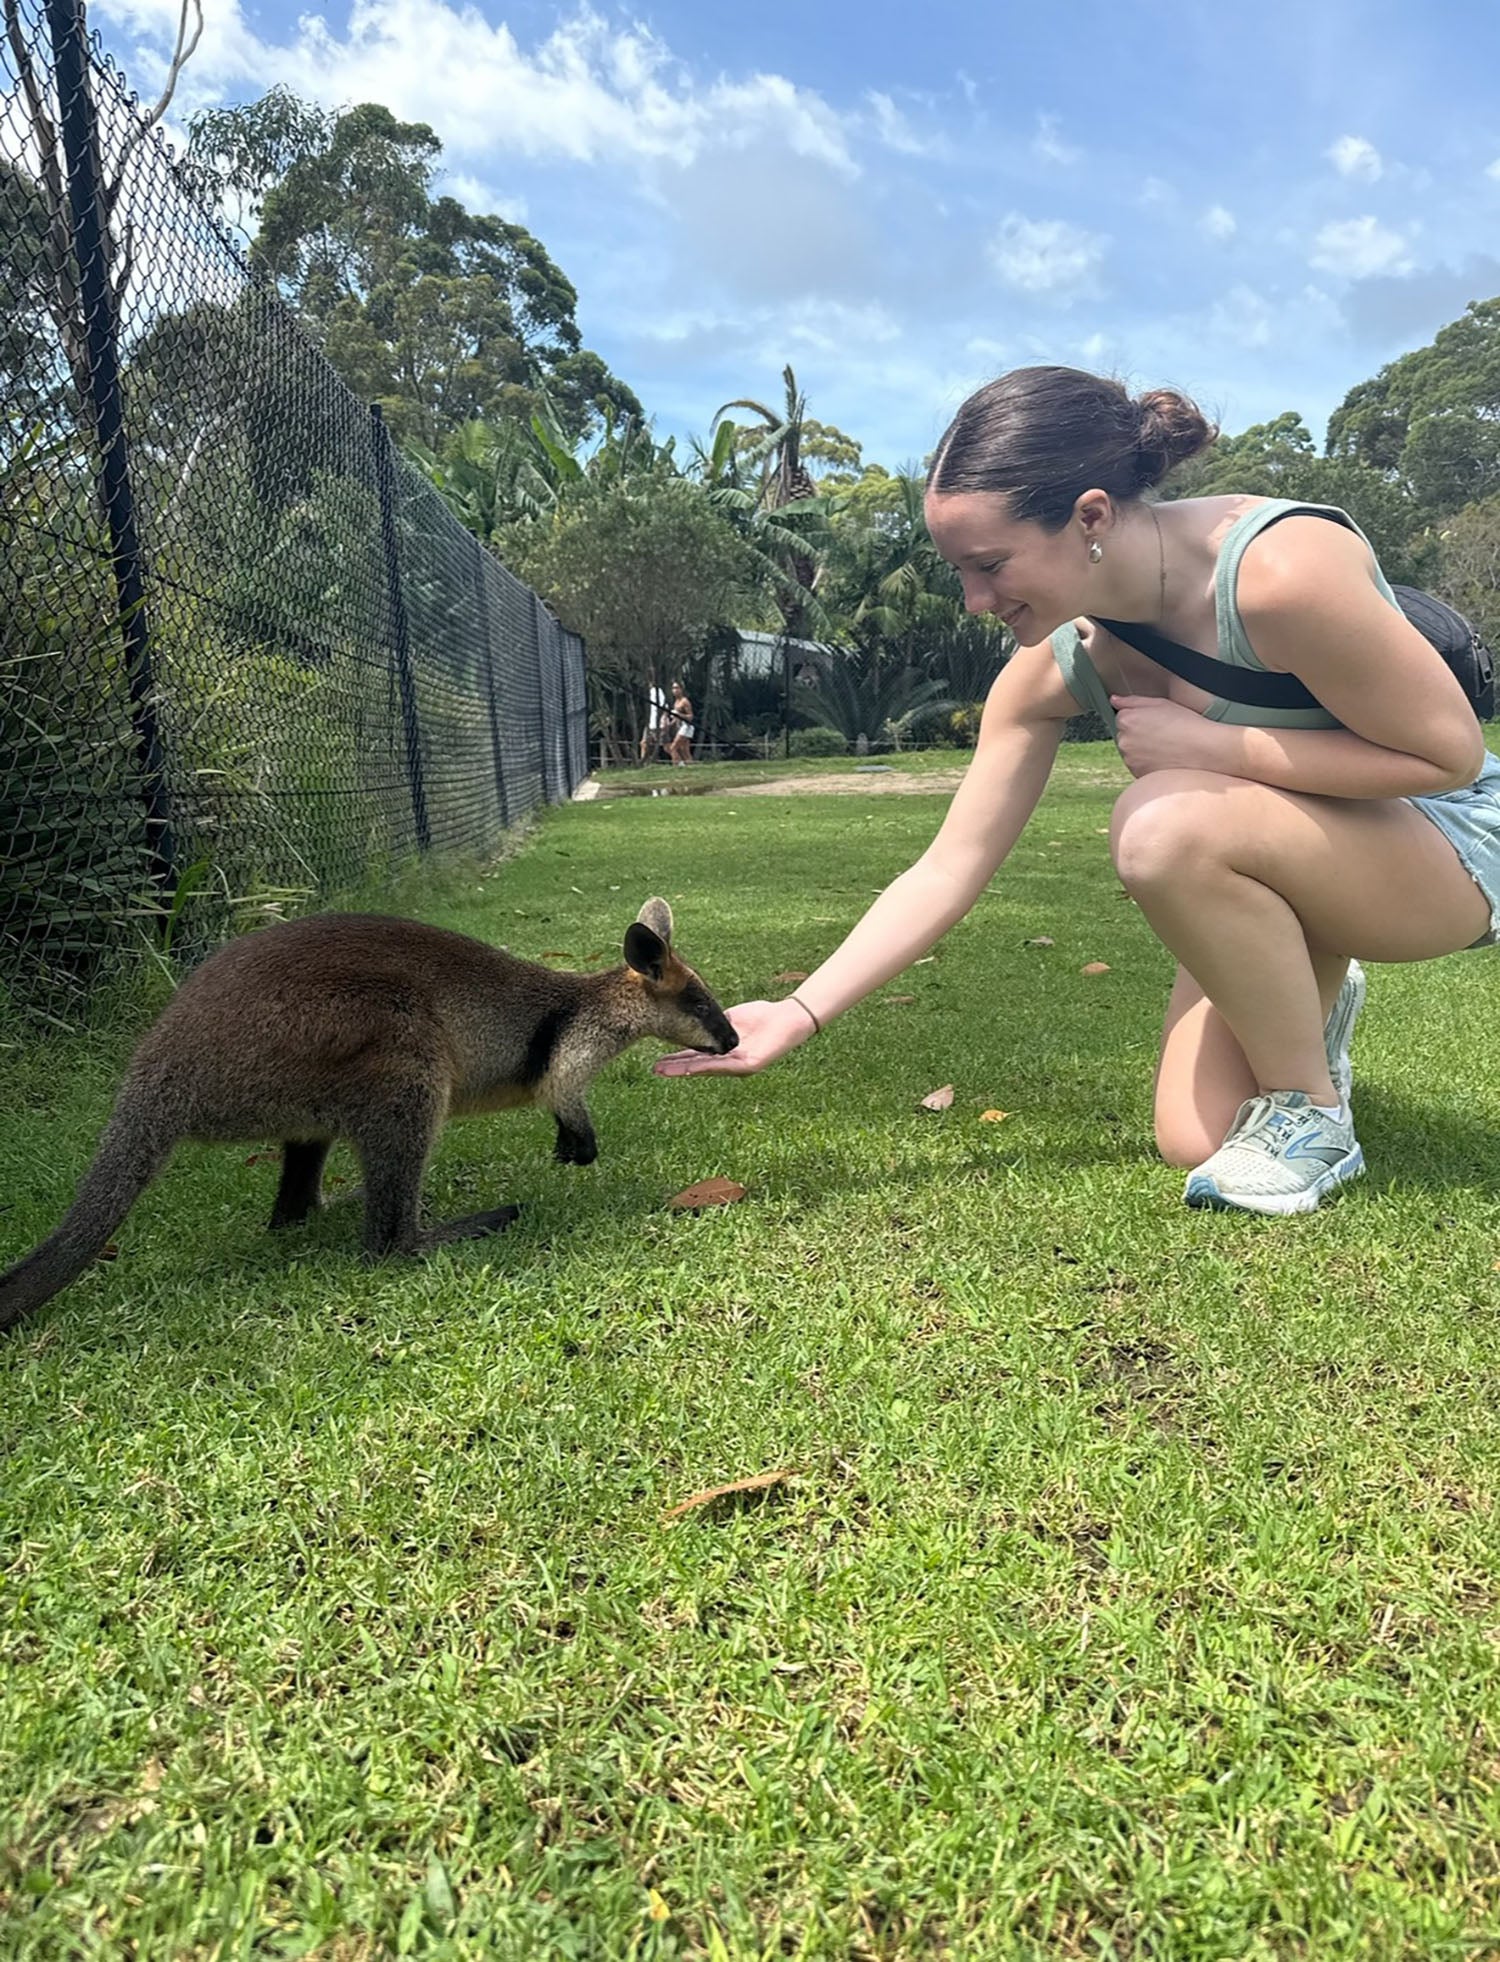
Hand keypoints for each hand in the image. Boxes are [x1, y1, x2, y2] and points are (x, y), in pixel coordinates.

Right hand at [654, 998, 815, 1076]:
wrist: (787, 1016)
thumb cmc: (762, 1016)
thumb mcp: (729, 1019)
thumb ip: (712, 1023)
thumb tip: (690, 1018)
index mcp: (723, 1052)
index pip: (696, 1056)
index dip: (677, 1059)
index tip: (658, 1061)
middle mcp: (730, 1063)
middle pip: (698, 1065)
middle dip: (676, 1068)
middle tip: (655, 1070)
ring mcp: (740, 1065)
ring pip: (708, 1068)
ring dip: (686, 1070)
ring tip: (667, 1071)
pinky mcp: (751, 1065)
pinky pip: (725, 1065)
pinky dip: (707, 1066)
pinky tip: (692, 1068)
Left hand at [1110, 694, 1227, 777]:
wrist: (1205, 751)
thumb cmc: (1186, 724)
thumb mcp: (1161, 703)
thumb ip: (1132, 701)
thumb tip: (1114, 700)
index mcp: (1127, 720)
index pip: (1123, 717)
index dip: (1141, 718)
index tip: (1157, 722)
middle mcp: (1124, 741)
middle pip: (1125, 735)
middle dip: (1139, 735)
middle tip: (1164, 734)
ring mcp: (1130, 760)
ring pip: (1132, 752)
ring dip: (1143, 750)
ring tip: (1167, 747)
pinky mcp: (1139, 775)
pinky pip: (1139, 767)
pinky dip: (1148, 763)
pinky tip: (1166, 758)